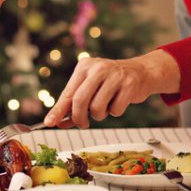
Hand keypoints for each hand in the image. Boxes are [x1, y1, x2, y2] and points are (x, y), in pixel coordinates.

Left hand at [43, 50, 177, 127]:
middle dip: (79, 118)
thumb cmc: (110, 82)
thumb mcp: (90, 87)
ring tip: (105, 106)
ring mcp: (114, 75)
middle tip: (83, 124)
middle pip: (79, 101)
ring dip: (100, 115)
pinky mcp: (129, 85)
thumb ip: (74, 104)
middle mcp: (98, 68)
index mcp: (84, 67)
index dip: (58, 110)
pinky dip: (115, 112)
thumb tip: (57, 121)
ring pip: (97, 108)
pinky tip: (119, 101)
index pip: (68, 93)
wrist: (141, 72)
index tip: (49, 123)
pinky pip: (115, 110)